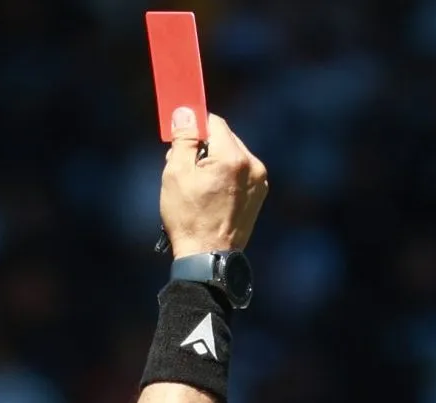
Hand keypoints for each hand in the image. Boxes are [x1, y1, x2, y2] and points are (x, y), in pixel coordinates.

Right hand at [160, 110, 267, 257]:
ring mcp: (259, 181)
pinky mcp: (258, 195)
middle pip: (224, 138)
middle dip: (203, 146)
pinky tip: (210, 194)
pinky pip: (240, 173)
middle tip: (183, 165)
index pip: (214, 123)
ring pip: (232, 155)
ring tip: (196, 185)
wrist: (207, 257)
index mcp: (233, 157)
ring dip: (214, 161)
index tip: (182, 133)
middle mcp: (252, 165)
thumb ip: (183, 139)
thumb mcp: (176, 173)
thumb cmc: (188, 217)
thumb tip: (186, 113)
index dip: (195, 125)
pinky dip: (225, 176)